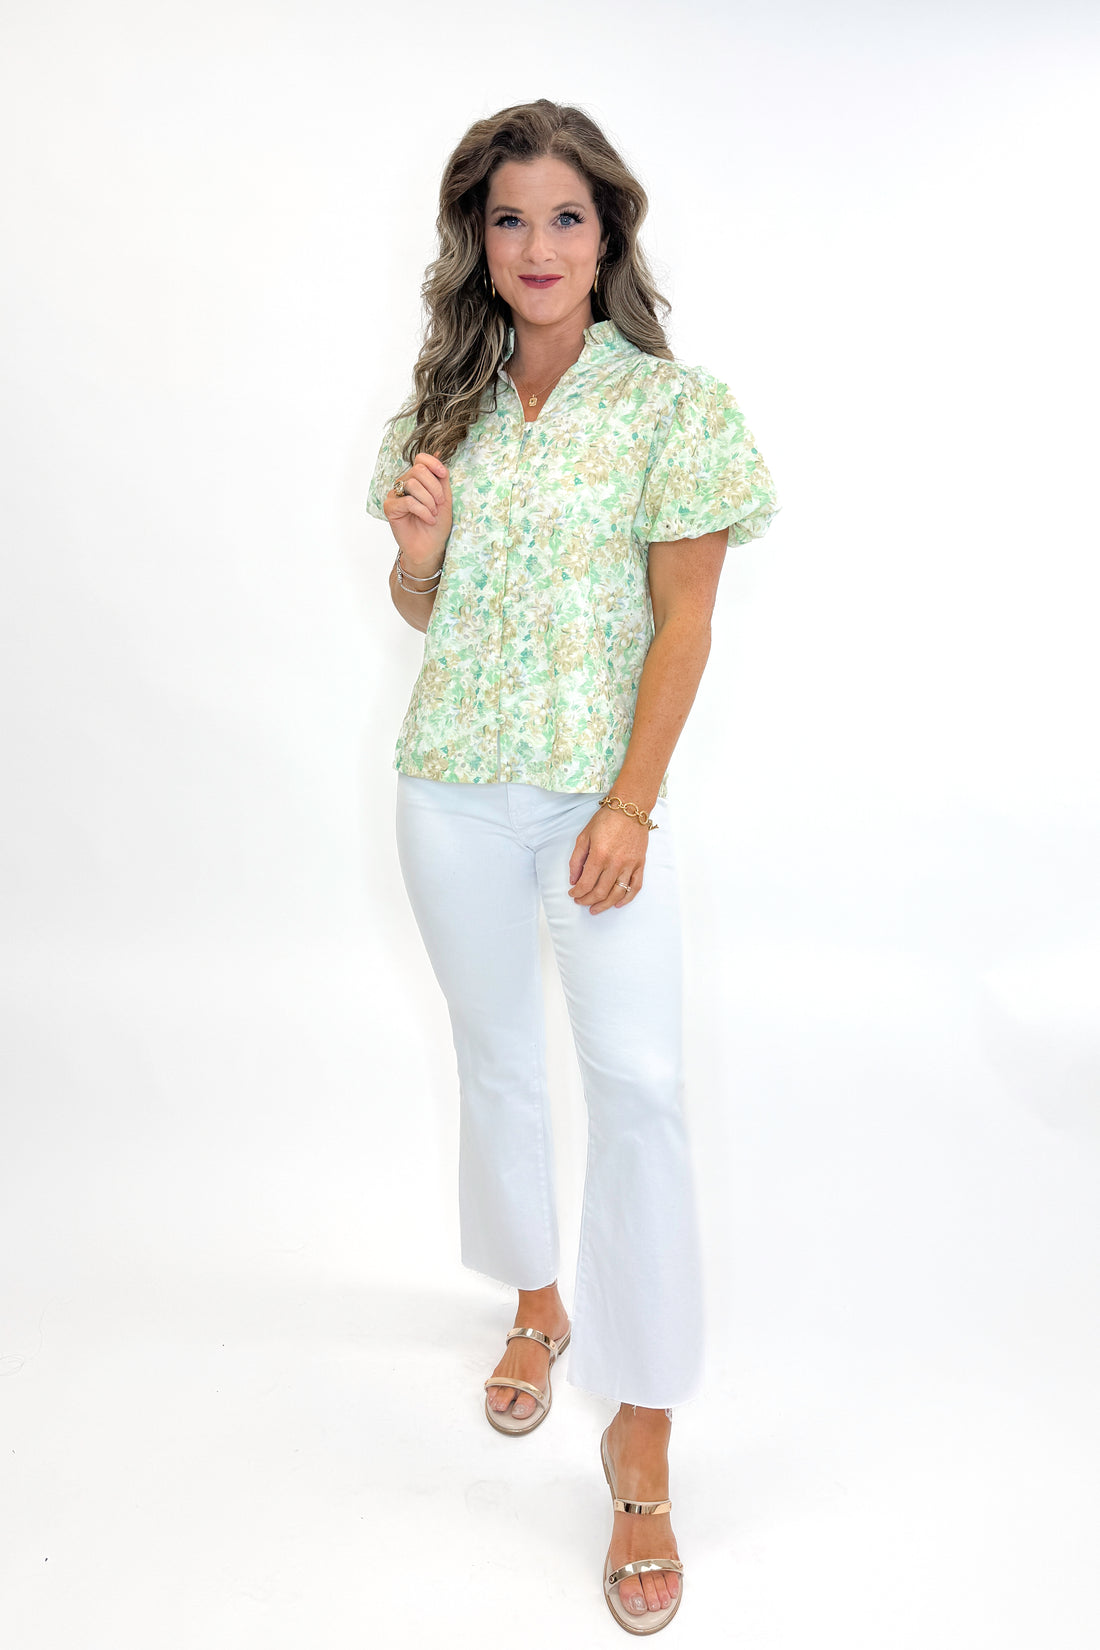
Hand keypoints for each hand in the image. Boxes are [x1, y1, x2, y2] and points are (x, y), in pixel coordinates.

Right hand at [385, 452, 452, 567]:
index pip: (421, 459)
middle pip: (418, 471)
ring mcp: (395, 495)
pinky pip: (407, 501)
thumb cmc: (437, 524)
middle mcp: (404, 484)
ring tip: (433, 514)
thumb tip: (439, 452)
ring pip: (413, 484)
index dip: (433, 463)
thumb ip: (441, 477)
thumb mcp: (444, 497)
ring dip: (429, 501)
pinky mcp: (390, 507)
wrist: (430, 547)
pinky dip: (422, 511)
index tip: (443, 475)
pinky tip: (428, 519)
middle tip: (439, 503)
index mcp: (417, 479)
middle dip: (434, 487)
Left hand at [567, 806, 648, 914]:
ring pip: (617, 894)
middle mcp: (615, 863)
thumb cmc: (605, 820)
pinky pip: (635, 887)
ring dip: (604, 905)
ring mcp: (629, 865)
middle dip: (587, 900)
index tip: (572, 894)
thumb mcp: (584, 836)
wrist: (630, 808)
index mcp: (599, 855)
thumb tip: (573, 879)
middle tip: (580, 902)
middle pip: (600, 892)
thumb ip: (576, 859)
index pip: (586, 883)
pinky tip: (617, 904)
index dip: (577, 893)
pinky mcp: (640, 864)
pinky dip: (627, 898)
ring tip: (595, 909)